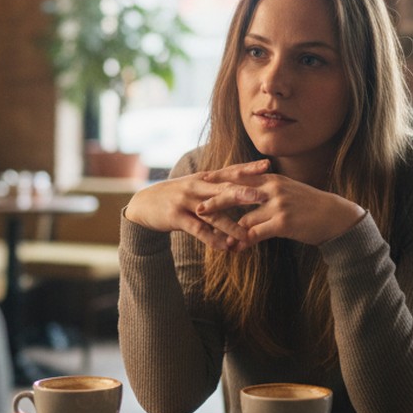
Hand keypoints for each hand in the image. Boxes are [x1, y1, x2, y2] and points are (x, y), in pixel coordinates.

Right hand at [124, 160, 270, 251]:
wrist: (144, 204)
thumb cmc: (176, 196)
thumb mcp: (196, 187)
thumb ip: (217, 187)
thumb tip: (244, 186)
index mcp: (204, 178)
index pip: (230, 171)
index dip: (248, 168)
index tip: (268, 165)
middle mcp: (196, 187)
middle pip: (223, 189)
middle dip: (243, 192)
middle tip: (263, 196)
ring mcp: (186, 202)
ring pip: (213, 214)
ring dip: (230, 226)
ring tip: (247, 235)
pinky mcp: (176, 217)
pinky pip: (198, 230)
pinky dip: (212, 239)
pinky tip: (225, 248)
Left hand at [198, 164, 365, 246]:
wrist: (334, 216)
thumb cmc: (308, 205)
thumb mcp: (287, 191)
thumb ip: (266, 190)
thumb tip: (247, 192)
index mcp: (271, 179)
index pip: (240, 175)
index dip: (220, 177)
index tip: (203, 179)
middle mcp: (272, 188)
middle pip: (236, 193)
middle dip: (215, 202)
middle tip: (198, 209)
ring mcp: (277, 204)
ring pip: (244, 218)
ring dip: (229, 231)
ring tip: (216, 239)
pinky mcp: (283, 222)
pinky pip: (256, 233)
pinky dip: (244, 241)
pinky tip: (236, 248)